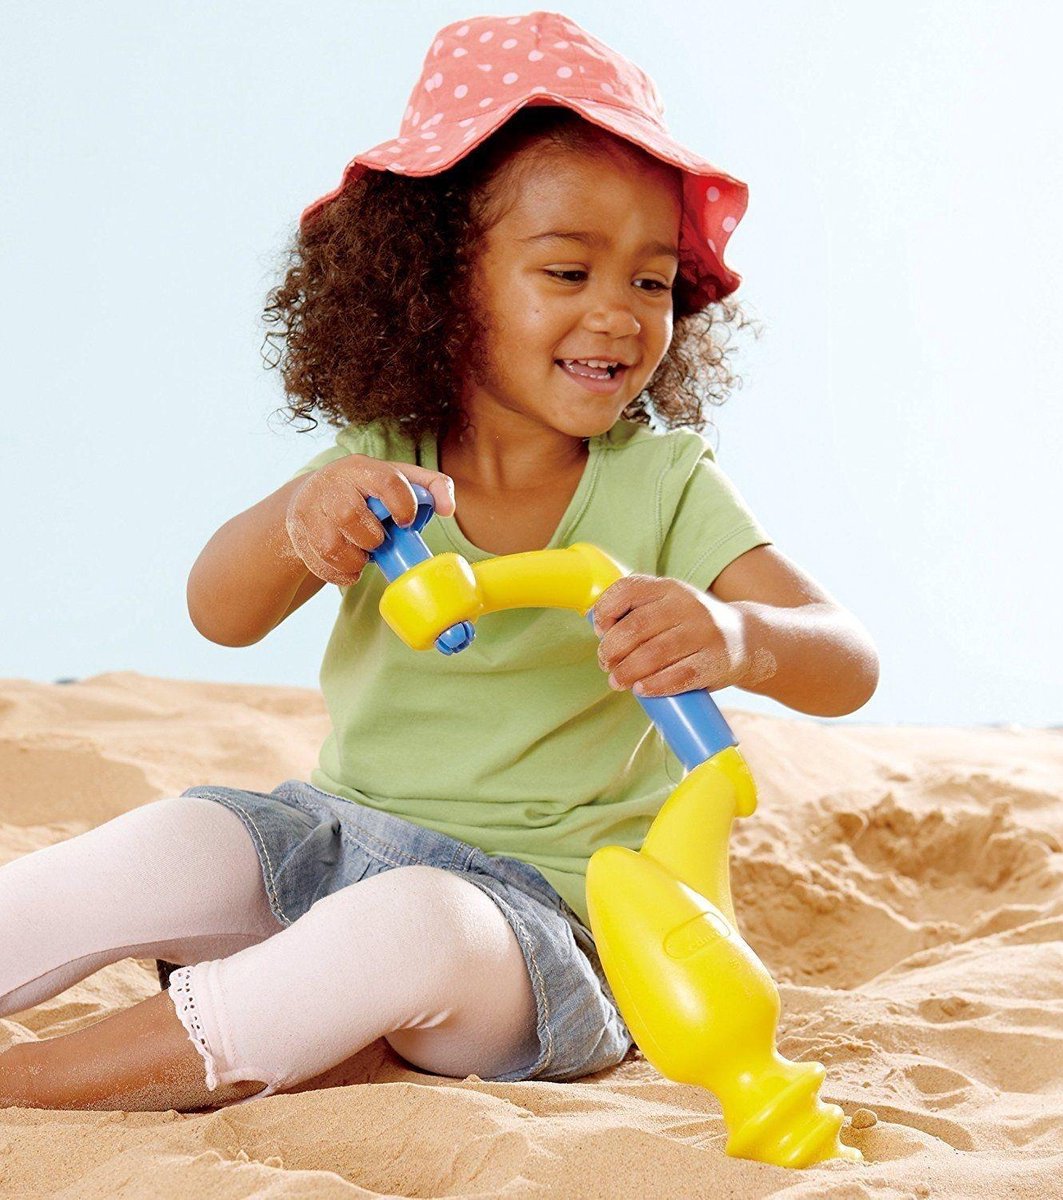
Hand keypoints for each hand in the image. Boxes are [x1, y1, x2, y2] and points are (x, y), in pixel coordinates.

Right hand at [285, 454, 455, 586]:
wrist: (313, 497)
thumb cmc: (366, 491)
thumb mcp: (397, 479)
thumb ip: (431, 487)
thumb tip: (448, 509)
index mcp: (360, 468)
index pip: (386, 481)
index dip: (403, 505)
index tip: (407, 522)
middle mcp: (331, 484)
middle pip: (350, 516)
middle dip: (372, 538)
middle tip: (379, 540)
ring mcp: (309, 509)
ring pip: (331, 546)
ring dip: (355, 560)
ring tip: (363, 554)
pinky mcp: (298, 533)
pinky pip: (320, 564)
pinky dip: (340, 573)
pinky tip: (349, 566)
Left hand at [592, 574, 750, 696]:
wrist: (747, 639)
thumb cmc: (692, 626)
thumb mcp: (669, 605)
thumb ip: (637, 611)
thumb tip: (599, 630)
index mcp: (670, 587)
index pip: (628, 590)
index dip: (606, 611)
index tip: (600, 631)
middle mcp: (688, 605)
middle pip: (636, 627)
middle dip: (612, 649)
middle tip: (606, 664)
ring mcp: (705, 632)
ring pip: (654, 654)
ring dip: (628, 671)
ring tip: (617, 681)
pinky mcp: (716, 661)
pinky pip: (680, 676)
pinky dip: (656, 685)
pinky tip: (642, 689)